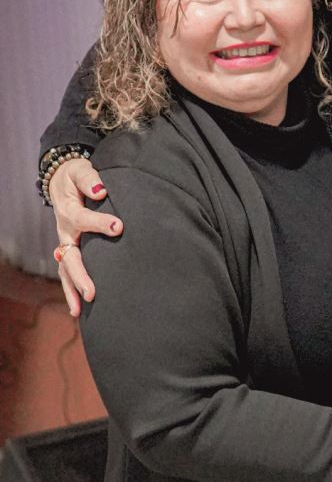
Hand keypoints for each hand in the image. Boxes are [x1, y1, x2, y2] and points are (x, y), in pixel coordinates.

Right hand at [49, 159, 122, 315]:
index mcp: (70, 211)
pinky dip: (72, 289)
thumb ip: (90, 178)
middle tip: (92, 292)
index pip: (83, 218)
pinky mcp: (71, 249)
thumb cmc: (76, 176)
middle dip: (81, 275)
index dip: (100, 223)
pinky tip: (79, 308)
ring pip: (66, 270)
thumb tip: (100, 190)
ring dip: (73, 290)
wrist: (62, 180)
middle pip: (70, 257)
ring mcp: (67, 243)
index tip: (119, 227)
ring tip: (79, 310)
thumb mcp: (81, 170)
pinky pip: (69, 271)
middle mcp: (65, 232)